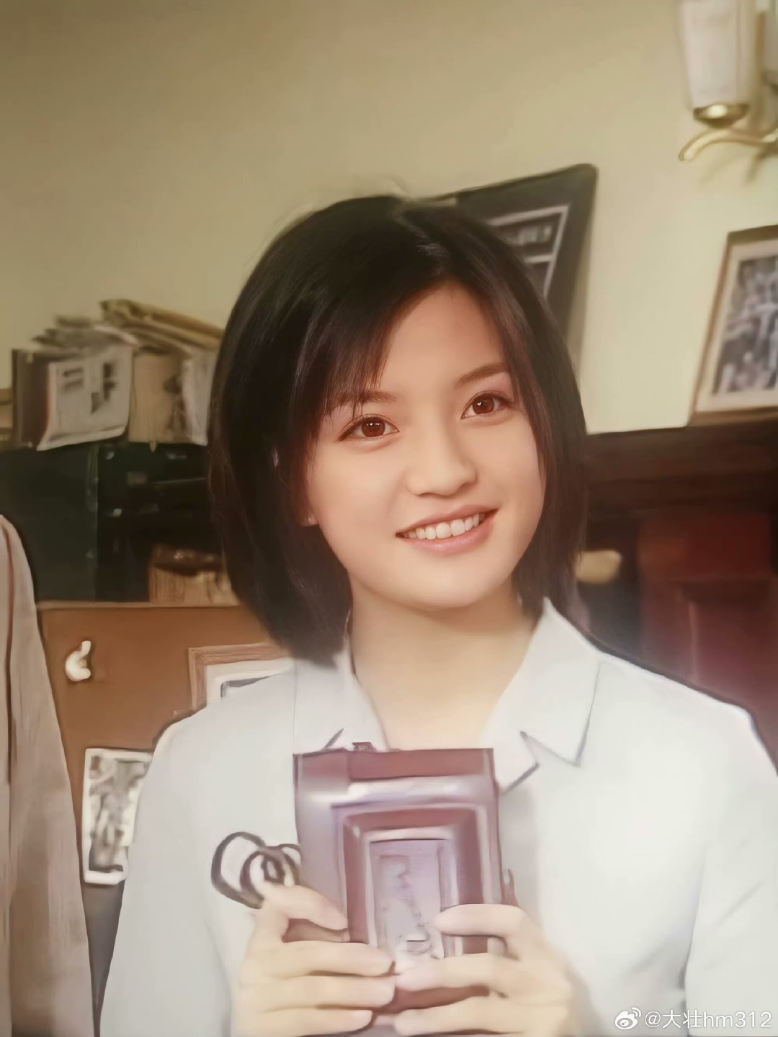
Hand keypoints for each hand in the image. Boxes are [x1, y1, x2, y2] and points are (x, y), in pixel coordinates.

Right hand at [234, 883, 394, 1036]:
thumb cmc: (286, 993)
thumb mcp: (296, 960)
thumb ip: (315, 942)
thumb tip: (357, 935)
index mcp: (262, 939)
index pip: (279, 906)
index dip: (310, 906)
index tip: (344, 920)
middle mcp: (254, 964)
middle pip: (307, 954)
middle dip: (351, 957)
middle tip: (386, 963)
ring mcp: (256, 997)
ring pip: (312, 989)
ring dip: (354, 990)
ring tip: (385, 992)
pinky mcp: (263, 1029)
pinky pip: (306, 1021)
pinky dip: (337, 1018)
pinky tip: (363, 1017)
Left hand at [393, 904, 577, 1036]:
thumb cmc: (542, 1002)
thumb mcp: (533, 971)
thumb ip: (504, 953)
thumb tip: (441, 932)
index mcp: (545, 955)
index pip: (513, 922)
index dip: (476, 916)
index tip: (438, 920)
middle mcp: (547, 983)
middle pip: (489, 967)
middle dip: (441, 972)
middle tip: (404, 979)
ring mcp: (544, 1019)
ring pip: (479, 1012)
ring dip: (435, 1017)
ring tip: (402, 1022)